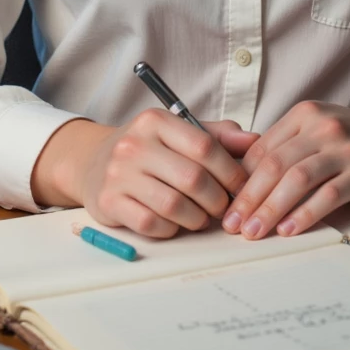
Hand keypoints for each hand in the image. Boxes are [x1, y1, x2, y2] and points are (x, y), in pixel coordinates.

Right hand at [31, 111, 258, 238]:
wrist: (93, 162)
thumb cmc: (148, 148)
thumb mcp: (178, 132)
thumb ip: (217, 135)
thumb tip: (255, 140)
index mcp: (155, 121)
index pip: (204, 146)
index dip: (230, 171)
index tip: (241, 186)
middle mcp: (134, 144)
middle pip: (192, 179)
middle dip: (217, 200)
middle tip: (223, 208)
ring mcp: (118, 174)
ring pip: (173, 205)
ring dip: (197, 218)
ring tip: (202, 218)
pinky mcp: (109, 202)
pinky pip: (151, 224)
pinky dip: (171, 229)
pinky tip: (176, 224)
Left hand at [221, 88, 349, 239]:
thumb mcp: (318, 128)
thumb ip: (287, 146)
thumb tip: (244, 177)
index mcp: (304, 115)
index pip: (262, 149)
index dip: (240, 180)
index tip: (224, 204)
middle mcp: (322, 128)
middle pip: (275, 165)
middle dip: (248, 198)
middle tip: (230, 225)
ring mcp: (344, 149)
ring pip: (298, 179)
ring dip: (271, 209)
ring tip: (253, 232)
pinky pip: (329, 194)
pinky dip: (306, 213)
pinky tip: (290, 229)